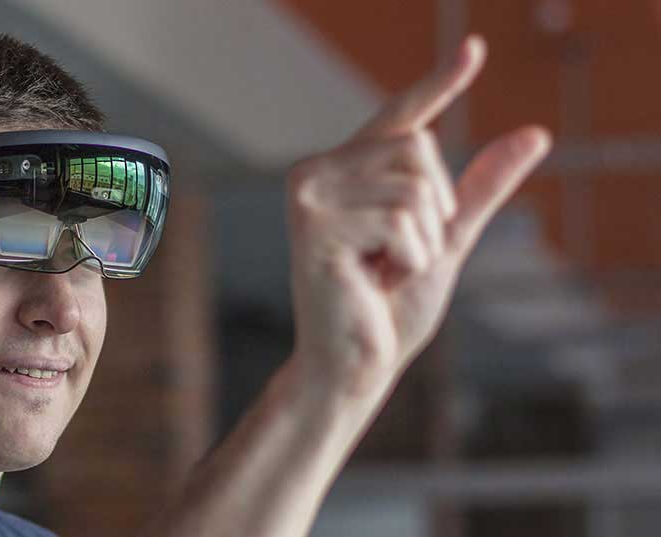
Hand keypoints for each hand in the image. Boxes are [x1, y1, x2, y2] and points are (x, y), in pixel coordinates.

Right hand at [286, 35, 550, 394]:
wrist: (352, 365)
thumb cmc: (388, 309)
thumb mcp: (446, 239)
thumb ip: (480, 188)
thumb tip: (534, 134)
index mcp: (345, 171)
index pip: (401, 118)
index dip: (438, 82)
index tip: (475, 48)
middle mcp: (317, 172)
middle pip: (419, 147)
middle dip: (435, 208)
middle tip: (398, 257)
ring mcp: (310, 195)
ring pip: (415, 186)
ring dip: (422, 240)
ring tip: (385, 270)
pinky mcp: (314, 225)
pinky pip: (402, 220)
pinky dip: (408, 258)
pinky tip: (373, 280)